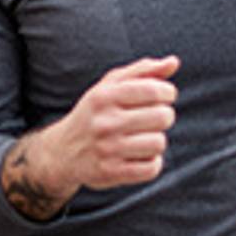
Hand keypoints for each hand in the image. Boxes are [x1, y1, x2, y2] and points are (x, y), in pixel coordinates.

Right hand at [4, 55, 179, 217]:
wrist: (62, 152)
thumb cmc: (95, 113)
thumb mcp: (111, 86)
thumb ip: (143, 71)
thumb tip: (173, 62)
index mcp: (104, 97)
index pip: (154, 90)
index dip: (168, 93)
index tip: (164, 97)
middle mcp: (104, 122)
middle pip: (162, 117)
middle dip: (164, 117)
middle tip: (151, 119)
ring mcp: (107, 149)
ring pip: (159, 143)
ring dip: (156, 141)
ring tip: (143, 139)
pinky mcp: (110, 173)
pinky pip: (151, 169)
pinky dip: (152, 163)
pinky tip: (140, 157)